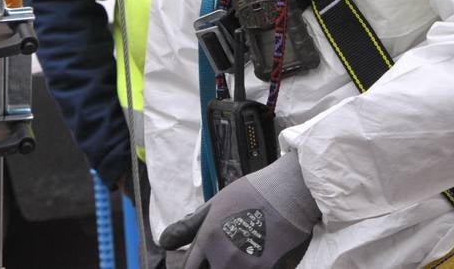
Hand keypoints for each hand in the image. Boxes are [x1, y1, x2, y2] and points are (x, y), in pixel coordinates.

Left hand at [160, 153, 317, 268]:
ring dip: (229, 266)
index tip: (198, 264)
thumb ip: (189, 226)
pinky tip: (253, 256)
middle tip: (220, 256)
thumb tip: (163, 242)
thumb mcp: (216, 204)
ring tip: (238, 253)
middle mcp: (224, 257)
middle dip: (211, 266)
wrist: (290, 193)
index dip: (191, 267)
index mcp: (208, 238)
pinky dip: (248, 266)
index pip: (189, 268)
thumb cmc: (253, 194)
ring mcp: (246, 267)